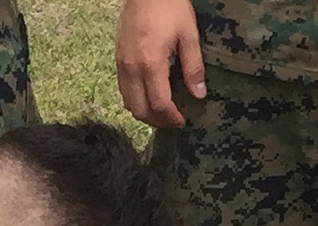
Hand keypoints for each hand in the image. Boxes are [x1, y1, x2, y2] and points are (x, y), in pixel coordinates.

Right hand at [117, 0, 206, 126]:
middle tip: (172, 121)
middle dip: (157, 121)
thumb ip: (193, 66)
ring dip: (145, 113)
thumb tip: (199, 94)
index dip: (171, 118)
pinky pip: (124, 92)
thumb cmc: (170, 7)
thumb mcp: (188, 34)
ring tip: (161, 112)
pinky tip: (148, 96)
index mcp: (151, 64)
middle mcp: (132, 70)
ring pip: (129, 104)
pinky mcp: (118, 62)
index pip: (159, 104)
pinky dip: (136, 101)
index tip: (182, 122)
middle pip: (140, 110)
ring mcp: (122, 67)